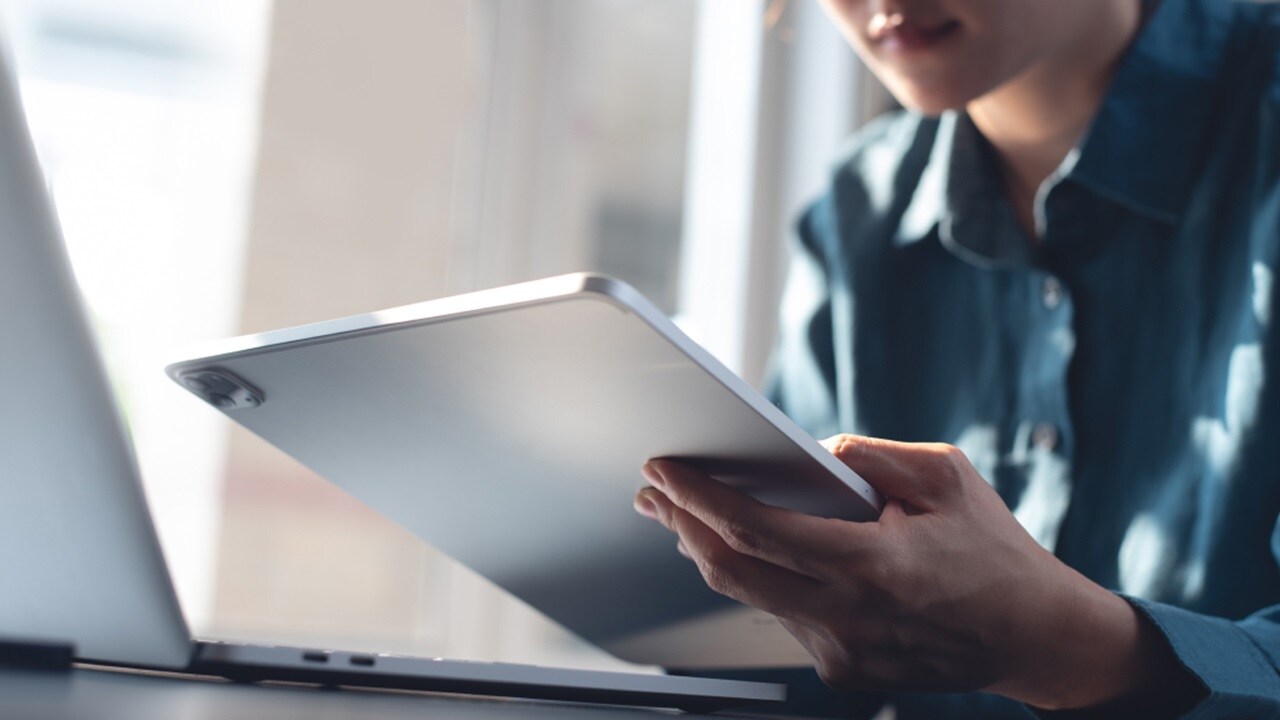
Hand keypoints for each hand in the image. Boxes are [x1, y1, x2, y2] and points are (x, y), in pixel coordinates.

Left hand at [633, 435, 1180, 710]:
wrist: (1034, 636)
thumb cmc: (994, 552)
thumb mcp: (945, 477)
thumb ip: (870, 455)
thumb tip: (811, 450)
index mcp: (871, 565)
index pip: (756, 530)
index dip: (698, 498)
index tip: (665, 471)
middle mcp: (848, 616)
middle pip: (731, 571)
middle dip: (681, 526)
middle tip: (654, 494)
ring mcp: (842, 651)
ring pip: (754, 596)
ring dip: (716, 553)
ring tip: (690, 517)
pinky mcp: (843, 670)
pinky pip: (785, 616)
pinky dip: (761, 580)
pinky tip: (752, 554)